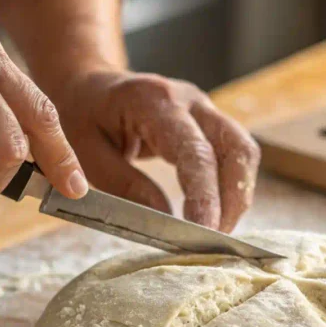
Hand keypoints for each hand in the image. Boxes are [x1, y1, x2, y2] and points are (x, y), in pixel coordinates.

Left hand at [51, 70, 260, 231]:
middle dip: (232, 199)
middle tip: (215, 241)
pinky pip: (234, 154)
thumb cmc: (81, 117)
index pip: (195, 152)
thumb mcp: (88, 154)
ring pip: (243, 152)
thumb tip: (167, 219)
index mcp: (154, 102)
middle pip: (236, 148)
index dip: (206, 195)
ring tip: (215, 232)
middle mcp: (189, 100)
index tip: (205, 232)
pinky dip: (231, 187)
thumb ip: (126, 186)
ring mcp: (204, 109)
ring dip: (237, 195)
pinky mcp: (209, 122)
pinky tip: (216, 213)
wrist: (86, 85)